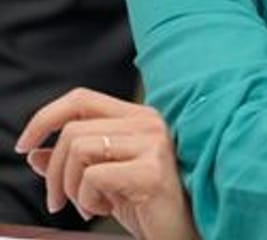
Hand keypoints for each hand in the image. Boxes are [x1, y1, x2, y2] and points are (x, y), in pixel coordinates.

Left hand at [15, 88, 198, 239]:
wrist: (183, 232)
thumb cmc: (148, 206)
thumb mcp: (103, 181)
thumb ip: (73, 163)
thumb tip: (35, 154)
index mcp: (138, 118)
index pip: (80, 99)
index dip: (44, 118)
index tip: (24, 147)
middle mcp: (148, 122)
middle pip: (72, 130)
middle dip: (53, 172)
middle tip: (57, 201)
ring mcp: (153, 143)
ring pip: (78, 149)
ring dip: (70, 187)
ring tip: (88, 206)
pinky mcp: (152, 170)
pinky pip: (93, 176)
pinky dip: (87, 200)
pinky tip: (105, 209)